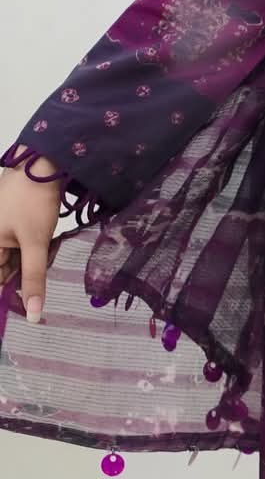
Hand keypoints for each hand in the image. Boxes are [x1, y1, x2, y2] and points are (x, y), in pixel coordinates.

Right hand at [0, 147, 64, 324]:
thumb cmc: (33, 202)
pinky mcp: (11, 220)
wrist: (41, 163)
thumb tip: (32, 315)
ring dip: (34, 257)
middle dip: (27, 270)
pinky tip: (46, 238)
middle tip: (44, 256)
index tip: (32, 301)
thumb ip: (33, 279)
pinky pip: (21, 243)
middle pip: (7, 268)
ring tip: (46, 243)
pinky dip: (35, 246)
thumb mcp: (36, 244)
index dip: (13, 290)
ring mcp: (0, 227)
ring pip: (16, 256)